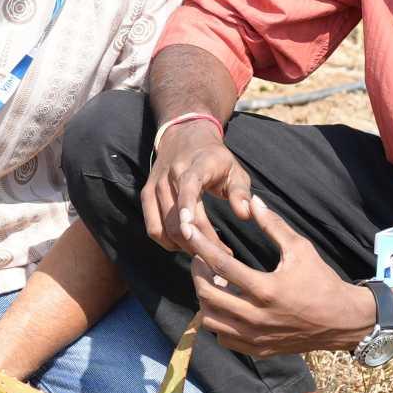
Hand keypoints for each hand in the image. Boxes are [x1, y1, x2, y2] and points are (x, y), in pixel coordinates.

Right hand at [141, 117, 255, 254]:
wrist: (185, 135)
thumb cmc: (216, 159)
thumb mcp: (235, 170)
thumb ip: (241, 193)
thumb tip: (245, 215)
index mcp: (196, 165)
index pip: (189, 185)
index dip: (187, 205)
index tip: (190, 226)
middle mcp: (171, 174)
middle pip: (177, 216)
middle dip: (200, 242)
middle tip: (222, 256)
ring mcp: (156, 185)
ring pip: (164, 227)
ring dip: (185, 246)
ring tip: (206, 254)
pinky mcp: (146, 194)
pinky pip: (153, 228)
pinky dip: (167, 242)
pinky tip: (185, 245)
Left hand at [177, 209, 369, 358]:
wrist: (341, 321)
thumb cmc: (322, 282)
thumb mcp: (301, 249)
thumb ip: (274, 226)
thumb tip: (253, 202)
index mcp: (266, 289)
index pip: (221, 266)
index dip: (200, 246)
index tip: (189, 232)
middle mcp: (256, 317)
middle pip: (207, 295)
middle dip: (198, 274)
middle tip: (201, 260)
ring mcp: (255, 337)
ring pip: (210, 320)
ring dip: (205, 299)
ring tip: (214, 283)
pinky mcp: (257, 349)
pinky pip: (223, 337)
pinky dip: (218, 321)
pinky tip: (226, 305)